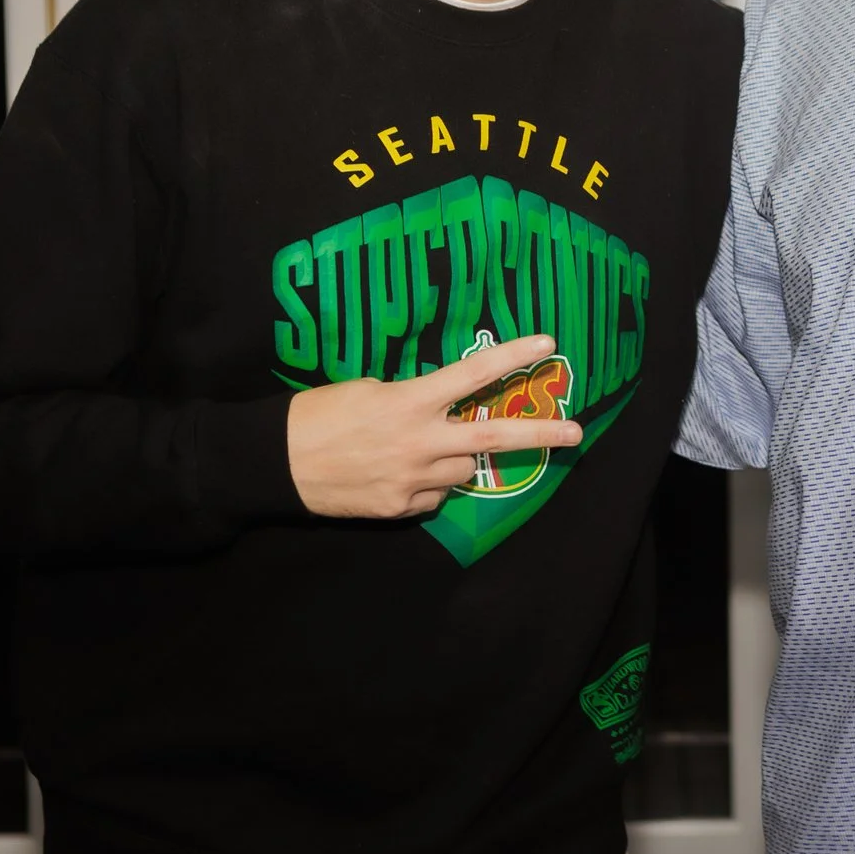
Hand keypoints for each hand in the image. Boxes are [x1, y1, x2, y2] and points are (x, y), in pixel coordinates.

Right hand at [286, 334, 582, 518]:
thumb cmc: (318, 413)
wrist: (277, 464)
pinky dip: (429, 483)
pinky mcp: (400, 508)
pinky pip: (435, 495)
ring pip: (463, 470)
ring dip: (456, 458)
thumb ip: (412, 398)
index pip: (472, 375)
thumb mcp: (368, 388)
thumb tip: (441, 410)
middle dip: (540, 435)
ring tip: (422, 448)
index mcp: (410, 402)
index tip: (548, 345)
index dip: (512, 358)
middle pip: (493, 439)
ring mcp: (412, 480)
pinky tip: (400, 473)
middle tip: (577, 431)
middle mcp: (420, 442)